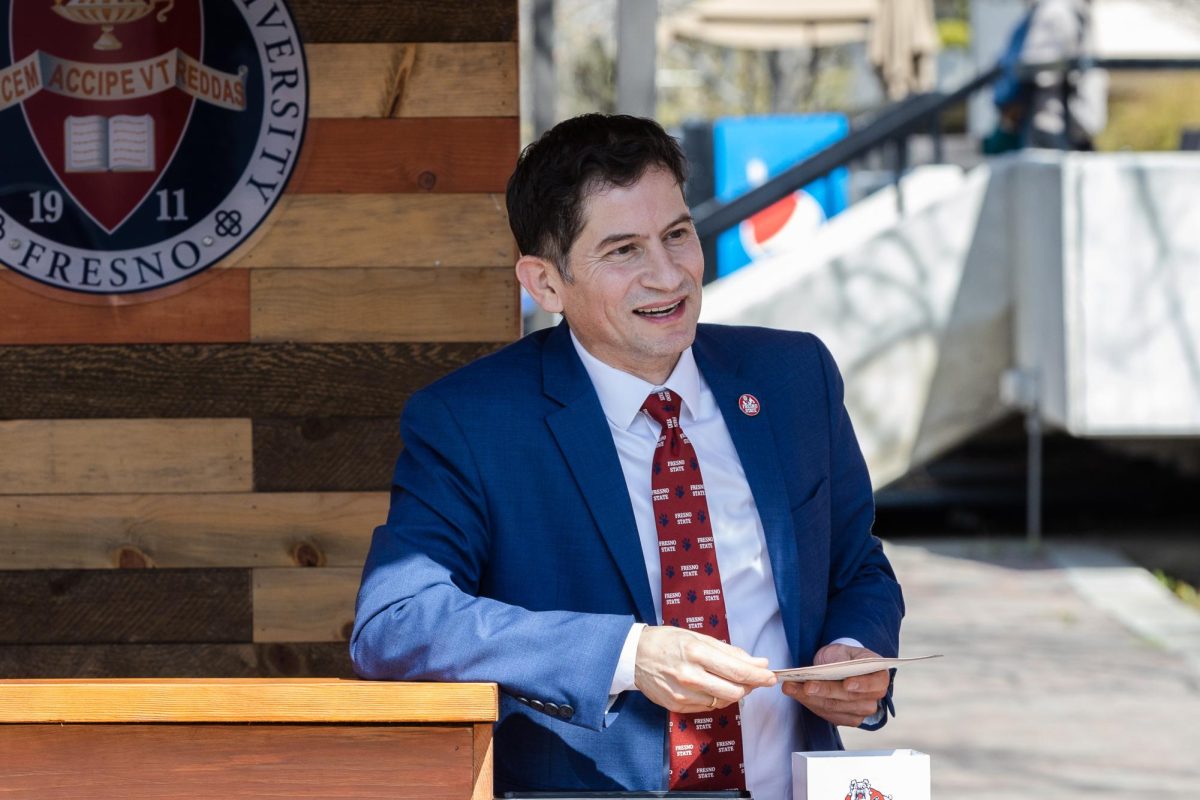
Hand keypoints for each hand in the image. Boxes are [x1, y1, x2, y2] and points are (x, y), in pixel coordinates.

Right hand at [634, 625, 776, 713]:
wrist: (634, 655)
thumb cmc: (668, 641)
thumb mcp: (698, 637)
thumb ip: (730, 652)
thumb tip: (758, 662)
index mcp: (696, 652)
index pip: (737, 670)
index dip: (758, 676)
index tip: (771, 677)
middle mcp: (689, 675)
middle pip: (734, 691)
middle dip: (749, 686)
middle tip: (753, 679)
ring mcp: (682, 693)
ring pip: (722, 701)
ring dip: (733, 692)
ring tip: (730, 680)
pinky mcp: (676, 705)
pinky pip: (708, 707)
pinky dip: (715, 698)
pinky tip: (711, 686)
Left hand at [782, 643, 888, 727]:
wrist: (839, 665)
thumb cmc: (844, 657)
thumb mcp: (844, 651)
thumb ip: (842, 660)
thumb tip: (832, 668)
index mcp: (879, 676)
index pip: (876, 683)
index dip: (862, 685)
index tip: (847, 684)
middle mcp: (874, 697)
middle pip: (850, 699)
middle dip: (825, 691)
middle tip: (806, 685)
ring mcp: (860, 711)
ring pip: (834, 707)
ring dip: (810, 698)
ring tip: (791, 687)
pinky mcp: (845, 719)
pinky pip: (826, 714)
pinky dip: (809, 703)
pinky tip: (796, 694)